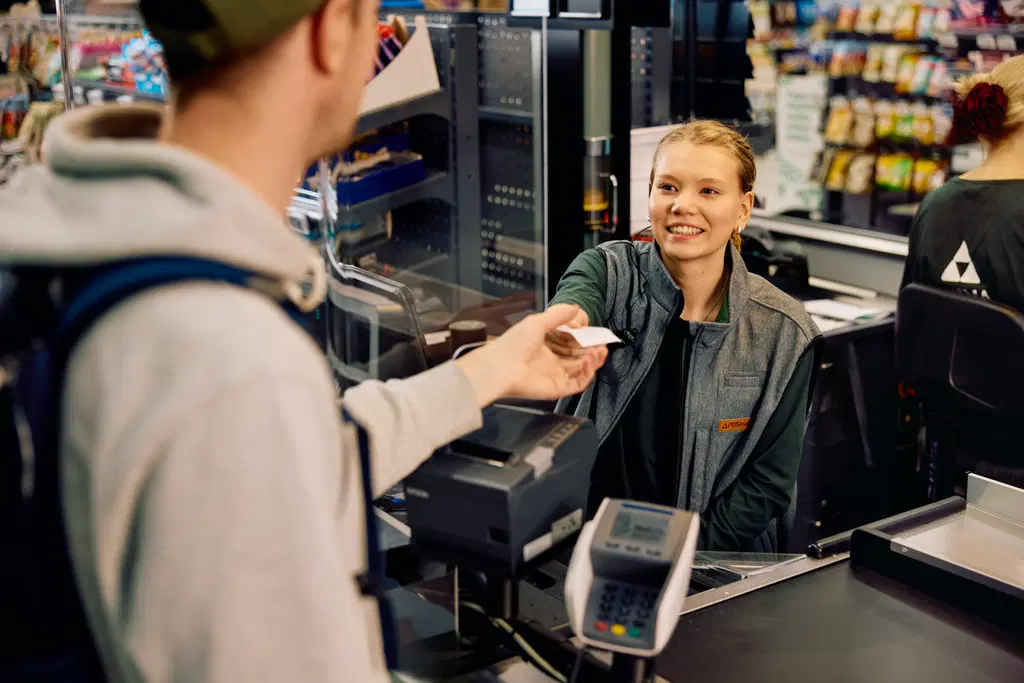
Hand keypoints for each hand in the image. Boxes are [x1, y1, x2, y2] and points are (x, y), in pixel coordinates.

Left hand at [455, 305, 607, 405]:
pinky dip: (587, 373)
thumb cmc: (514, 343)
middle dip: (593, 350)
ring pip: (581, 370)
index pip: (571, 343)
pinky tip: (589, 361)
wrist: (500, 366)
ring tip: (600, 351)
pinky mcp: (557, 388)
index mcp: (546, 346)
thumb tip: (575, 308)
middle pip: (579, 357)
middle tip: (602, 343)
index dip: (584, 338)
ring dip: (593, 361)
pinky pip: (578, 383)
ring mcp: (555, 375)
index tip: (594, 332)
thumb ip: (558, 315)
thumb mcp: (537, 322)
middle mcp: (552, 361)